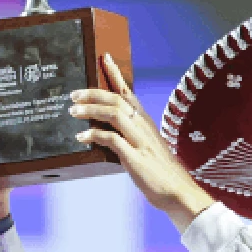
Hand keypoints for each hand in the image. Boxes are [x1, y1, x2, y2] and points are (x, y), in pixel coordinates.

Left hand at [70, 53, 215, 230]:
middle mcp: (144, 127)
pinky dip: (95, 135)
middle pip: (117, 100)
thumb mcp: (146, 149)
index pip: (129, 93)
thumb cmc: (161, 173)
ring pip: (114, 114)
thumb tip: (106, 133)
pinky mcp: (135, 157)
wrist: (178, 192)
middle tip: (73, 94)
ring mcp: (140, 141)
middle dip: (93, 93)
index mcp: (146, 123)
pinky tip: (82, 137)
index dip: (116, 74)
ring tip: (73, 111)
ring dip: (91, 110)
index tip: (104, 58)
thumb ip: (130, 138)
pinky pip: (112, 139)